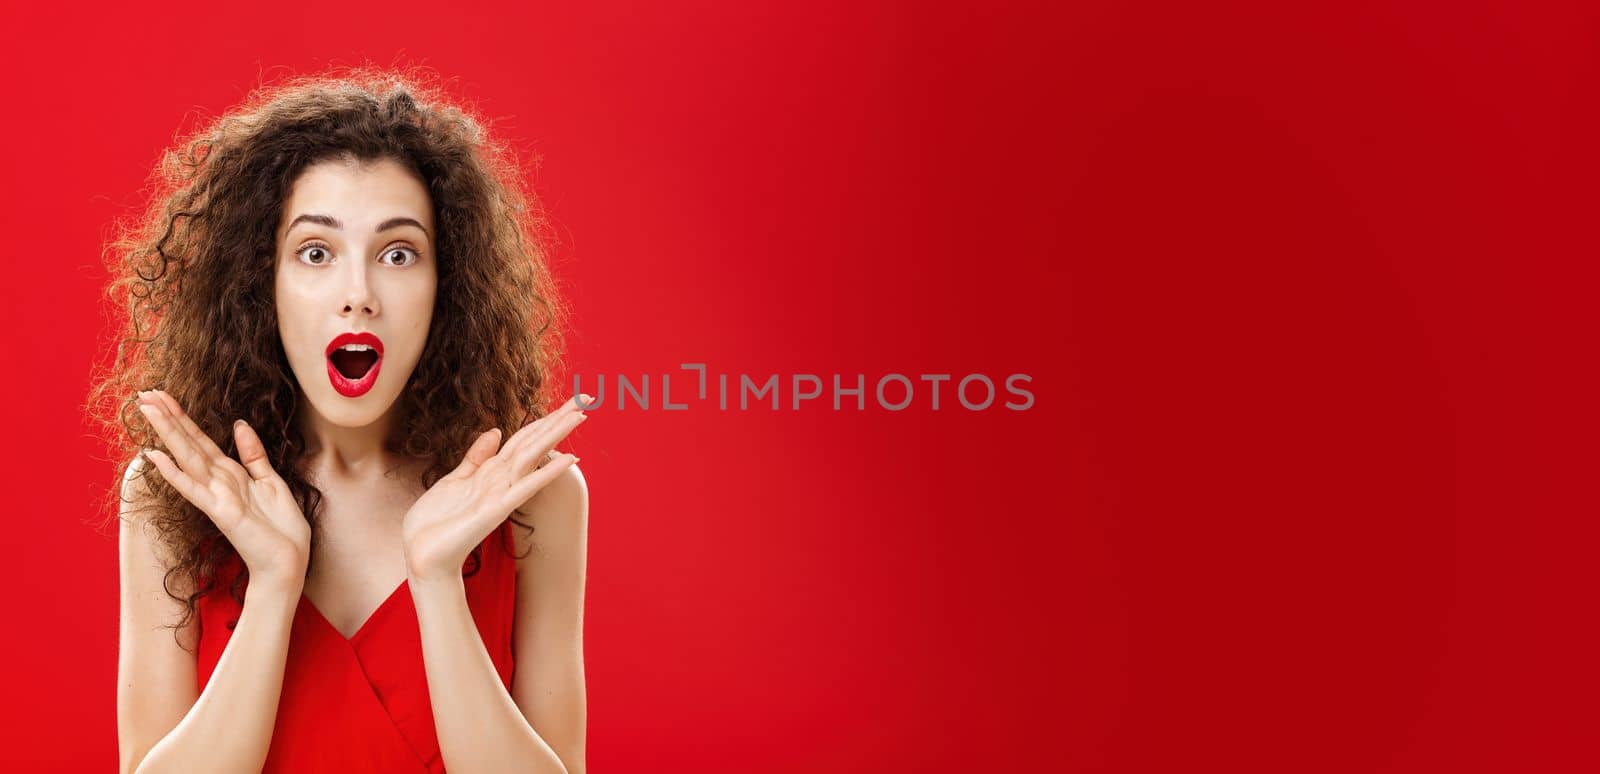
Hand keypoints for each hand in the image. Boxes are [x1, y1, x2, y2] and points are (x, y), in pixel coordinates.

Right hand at [137, 390, 310, 588]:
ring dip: (167, 433)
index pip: (201, 439)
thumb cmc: (281, 527)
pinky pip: (194, 488)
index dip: (183, 417)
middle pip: (189, 443)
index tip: (163, 396)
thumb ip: (253, 454)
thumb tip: (239, 424)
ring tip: (147, 409)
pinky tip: (155, 456)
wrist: (288, 561)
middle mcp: (219, 482)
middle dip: (168, 417)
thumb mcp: (271, 480)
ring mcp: (216, 496)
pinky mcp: (221, 512)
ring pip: (187, 458)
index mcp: (232, 473)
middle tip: (144, 393)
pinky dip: (174, 472)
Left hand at [401, 394, 589, 581]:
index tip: (566, 402)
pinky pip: (527, 486)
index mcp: (491, 471)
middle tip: (586, 398)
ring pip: (534, 456)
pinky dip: (548, 471)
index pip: (523, 438)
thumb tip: (496, 430)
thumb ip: (476, 457)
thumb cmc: (434, 523)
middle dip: (559, 419)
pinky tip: (568, 458)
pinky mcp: (497, 509)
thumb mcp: (453, 480)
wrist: (423, 556)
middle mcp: (501, 479)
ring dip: (557, 435)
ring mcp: (501, 493)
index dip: (543, 419)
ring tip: (581, 415)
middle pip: (534, 442)